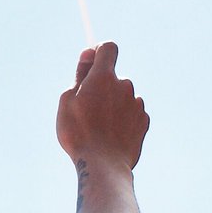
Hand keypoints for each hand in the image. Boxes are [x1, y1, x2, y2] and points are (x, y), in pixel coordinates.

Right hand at [56, 42, 148, 169]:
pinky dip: (122, 118)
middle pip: (113, 76)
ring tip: (97, 126)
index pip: (108, 48)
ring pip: (122, 96)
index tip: (90, 63)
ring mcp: (136, 104)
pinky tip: (110, 134)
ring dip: (112, 104)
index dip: (99, 52)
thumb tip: (88, 54)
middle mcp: (124, 86)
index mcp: (103, 78)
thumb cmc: (78, 132)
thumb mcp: (67, 101)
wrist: (102, 164)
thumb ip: (80, 75)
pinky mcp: (144, 121)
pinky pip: (131, 112)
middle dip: (101, 86)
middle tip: (85, 108)